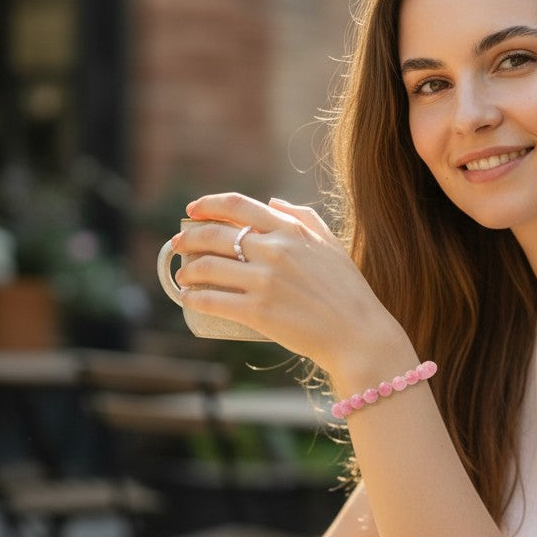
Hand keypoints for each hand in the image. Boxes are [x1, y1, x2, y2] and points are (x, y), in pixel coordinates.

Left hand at [174, 194, 408, 380]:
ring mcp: (264, 281)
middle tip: (178, 247)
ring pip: (207, 267)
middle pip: (213, 235)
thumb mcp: (331, 245)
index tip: (191, 212)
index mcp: (290, 230)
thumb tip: (272, 202)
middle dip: (187, 239)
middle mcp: (275, 250)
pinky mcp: (258, 312)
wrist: (358, 334)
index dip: (206, 205)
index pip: (236, 206)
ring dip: (187, 270)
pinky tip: (188, 298)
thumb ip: (304, 218)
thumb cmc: (348, 292)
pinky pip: (212, 299)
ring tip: (182, 276)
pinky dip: (193, 297)